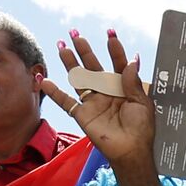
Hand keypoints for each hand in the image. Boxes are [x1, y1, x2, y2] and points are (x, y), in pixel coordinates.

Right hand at [38, 29, 160, 185]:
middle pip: (93, 67)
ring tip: (61, 47)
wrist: (131, 151)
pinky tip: (44, 80)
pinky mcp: (83, 114)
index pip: (118, 64)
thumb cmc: (141, 129)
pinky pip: (66, 102)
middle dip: (85, 50)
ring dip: (70, 63)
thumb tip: (132, 59)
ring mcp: (93, 102)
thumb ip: (133, 82)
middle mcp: (107, 92)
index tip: (110, 35)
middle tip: (75, 34)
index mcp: (123, 88)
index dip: (115, 50)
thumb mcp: (142, 103)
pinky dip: (54, 93)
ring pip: (79, 78)